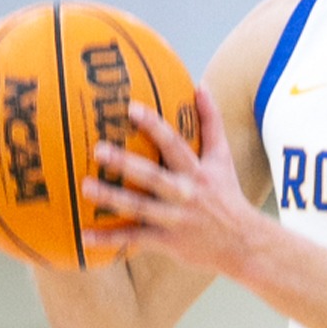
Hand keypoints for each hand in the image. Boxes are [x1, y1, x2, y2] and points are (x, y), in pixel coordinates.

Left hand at [79, 87, 263, 275]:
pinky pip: (134, 239)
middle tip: (98, 149)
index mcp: (197, 171)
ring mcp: (174, 219)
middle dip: (126, 163)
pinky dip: (109, 240)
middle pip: (153, 177)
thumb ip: (211, 121)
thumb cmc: (226, 194)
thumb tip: (201, 85)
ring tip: (85, 187)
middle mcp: (185, 194)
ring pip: (139, 208)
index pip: (174, 144)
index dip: (154, 126)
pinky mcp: (166, 241)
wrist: (242, 242)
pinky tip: (84, 235)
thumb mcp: (223, 157)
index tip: (131, 109)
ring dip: (112, 198)